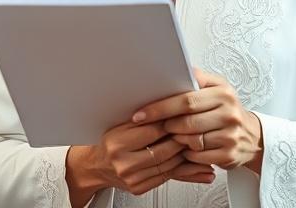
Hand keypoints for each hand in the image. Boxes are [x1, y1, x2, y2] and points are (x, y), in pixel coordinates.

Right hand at [66, 118, 214, 202]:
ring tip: (200, 145)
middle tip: (199, 129)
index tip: (186, 114)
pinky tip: (194, 164)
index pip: (153, 129)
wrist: (95, 165)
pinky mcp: (138, 188)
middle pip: (164, 149)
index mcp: (117, 141)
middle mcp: (123, 161)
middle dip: (183, 139)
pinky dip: (183, 170)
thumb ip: (146, 119)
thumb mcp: (121, 123)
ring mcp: (131, 177)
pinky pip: (167, 178)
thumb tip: (173, 108)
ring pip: (168, 164)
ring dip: (187, 155)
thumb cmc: (109, 141)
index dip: (172, 121)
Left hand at [130, 67, 263, 172]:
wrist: (252, 136)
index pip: (186, 100)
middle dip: (166, 125)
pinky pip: (198, 156)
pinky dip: (187, 154)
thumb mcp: (216, 87)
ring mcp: (230, 136)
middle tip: (153, 126)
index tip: (141, 114)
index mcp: (223, 93)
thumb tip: (172, 67)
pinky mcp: (229, 155)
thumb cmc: (226, 109)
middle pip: (186, 122)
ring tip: (171, 135)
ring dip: (176, 140)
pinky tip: (185, 148)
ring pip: (191, 141)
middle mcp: (229, 113)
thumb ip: (196, 78)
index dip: (160, 107)